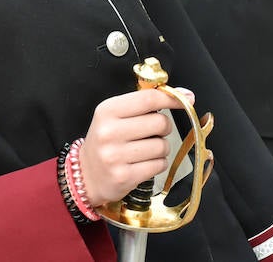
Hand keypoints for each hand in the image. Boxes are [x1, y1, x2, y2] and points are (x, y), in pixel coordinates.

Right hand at [80, 88, 183, 206]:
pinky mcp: (124, 177)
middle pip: (160, 123)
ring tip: (146, 150)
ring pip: (162, 146)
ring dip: (161, 148)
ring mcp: (116, 156)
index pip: (148, 99)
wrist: (85, 174)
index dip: (172, 98)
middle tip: (154, 132)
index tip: (187, 98)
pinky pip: (159, 165)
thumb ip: (142, 104)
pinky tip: (145, 163)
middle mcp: (110, 132)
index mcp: (108, 111)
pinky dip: (158, 163)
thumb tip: (183, 95)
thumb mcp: (114, 115)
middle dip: (164, 127)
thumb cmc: (106, 141)